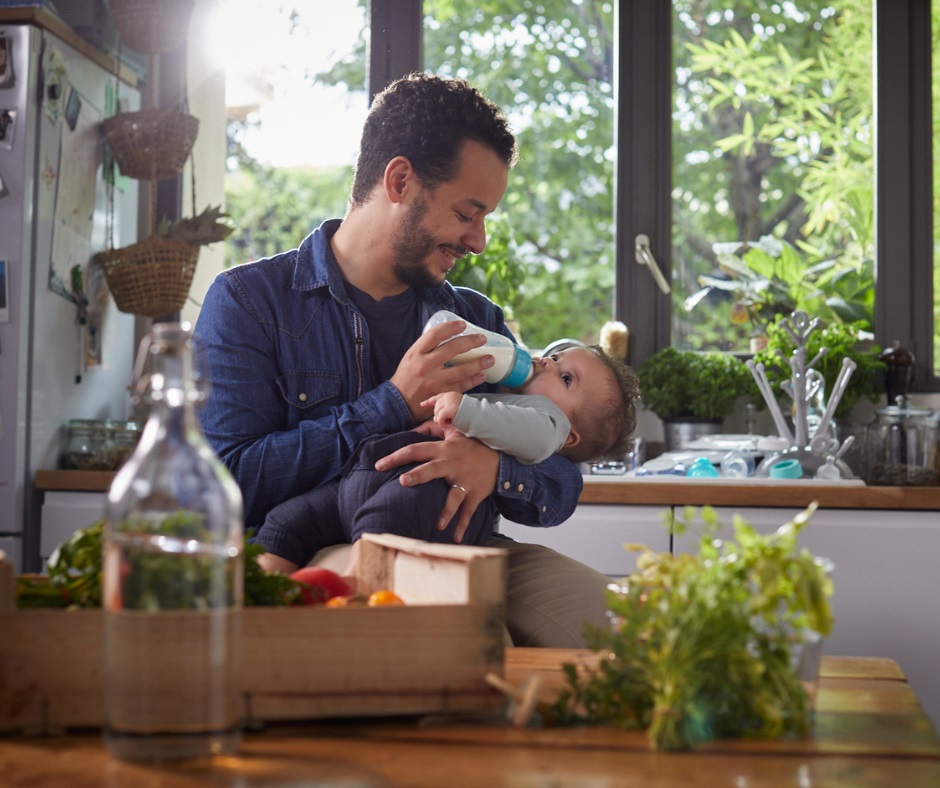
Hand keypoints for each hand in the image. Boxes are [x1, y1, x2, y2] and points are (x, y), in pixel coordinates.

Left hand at [374, 430, 498, 542]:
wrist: (501, 454)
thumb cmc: (472, 443)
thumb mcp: (453, 431)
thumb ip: (432, 428)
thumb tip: (411, 428)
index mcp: (442, 450)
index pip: (415, 450)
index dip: (396, 456)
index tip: (379, 465)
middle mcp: (451, 465)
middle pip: (431, 469)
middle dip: (417, 475)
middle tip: (401, 482)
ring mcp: (464, 481)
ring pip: (453, 496)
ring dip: (446, 511)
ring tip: (438, 525)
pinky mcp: (475, 493)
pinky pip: (468, 511)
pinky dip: (462, 525)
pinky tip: (455, 538)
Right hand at [389, 319, 493, 422]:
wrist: (396, 404)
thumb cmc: (405, 378)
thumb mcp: (410, 358)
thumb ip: (426, 349)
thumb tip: (448, 337)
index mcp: (416, 353)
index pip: (435, 335)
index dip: (450, 328)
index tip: (463, 325)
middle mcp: (425, 365)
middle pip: (452, 349)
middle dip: (470, 342)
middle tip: (482, 339)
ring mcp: (433, 381)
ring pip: (460, 370)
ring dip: (478, 364)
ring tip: (490, 359)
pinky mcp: (440, 394)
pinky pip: (460, 386)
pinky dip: (473, 381)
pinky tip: (481, 376)